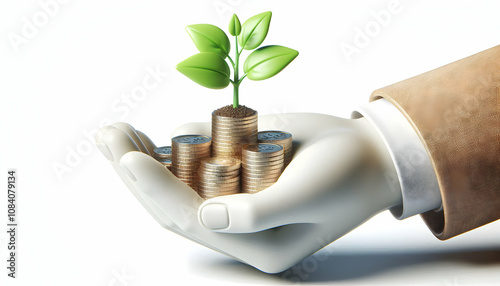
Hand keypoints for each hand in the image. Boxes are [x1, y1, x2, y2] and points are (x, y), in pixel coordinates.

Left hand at [95, 114, 401, 272]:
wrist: (368, 155)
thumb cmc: (347, 175)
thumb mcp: (311, 194)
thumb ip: (261, 213)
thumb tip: (207, 219)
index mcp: (257, 246)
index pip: (194, 220)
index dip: (158, 190)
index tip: (129, 157)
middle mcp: (239, 228)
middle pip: (174, 205)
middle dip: (137, 173)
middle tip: (108, 138)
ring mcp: (235, 201)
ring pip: (178, 184)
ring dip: (144, 159)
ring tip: (115, 133)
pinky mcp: (238, 176)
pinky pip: (196, 165)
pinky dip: (171, 149)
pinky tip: (151, 135)